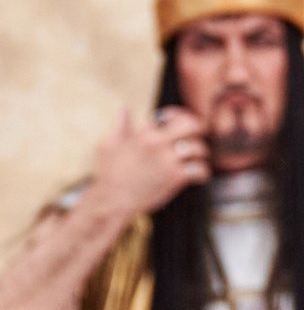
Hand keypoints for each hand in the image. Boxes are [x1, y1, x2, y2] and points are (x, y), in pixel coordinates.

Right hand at [89, 106, 208, 216]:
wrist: (112, 200)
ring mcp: (168, 160)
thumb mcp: (107, 144)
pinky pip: (200, 169)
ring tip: (193, 159)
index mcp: (143, 133)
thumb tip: (124, 109)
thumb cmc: (108, 173)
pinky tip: (196, 175)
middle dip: (196, 129)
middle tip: (194, 136)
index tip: (175, 123)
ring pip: (199, 148)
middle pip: (192, 126)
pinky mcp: (175, 177)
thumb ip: (119, 125)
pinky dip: (202, 173)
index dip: (175, 117)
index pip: (170, 116)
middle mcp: (158, 144)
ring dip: (199, 154)